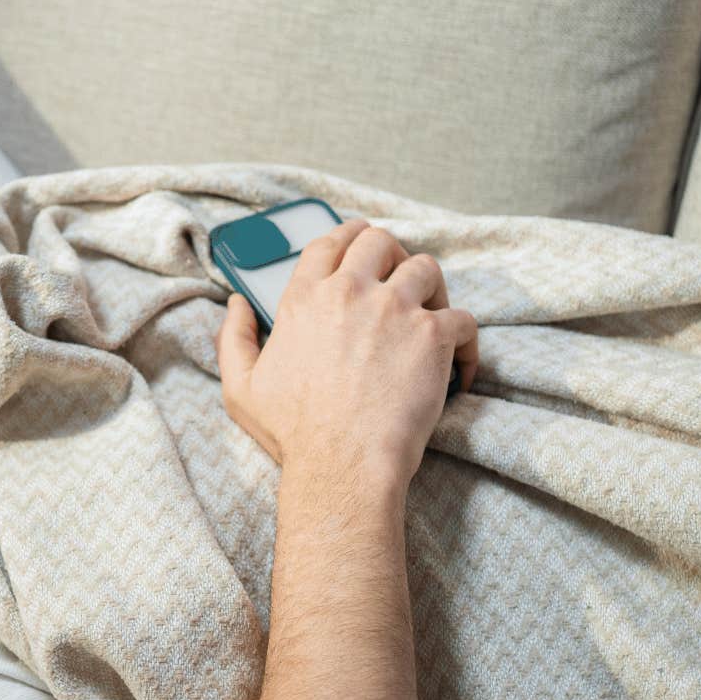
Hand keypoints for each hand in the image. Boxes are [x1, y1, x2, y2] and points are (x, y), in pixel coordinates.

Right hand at [215, 217, 477, 486]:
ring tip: (432, 315)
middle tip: (400, 279)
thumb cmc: (293, 433)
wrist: (341, 464)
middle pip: (380, 241)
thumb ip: (234, 338)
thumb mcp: (240, 386)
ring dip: (432, 288)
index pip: (330, 242)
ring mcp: (395, 310)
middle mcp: (350, 292)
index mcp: (304, 298)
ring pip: (427, 268)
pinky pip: (464, 319)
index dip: (348, 235)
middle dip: (393, 253)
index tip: (360, 242)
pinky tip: (460, 365)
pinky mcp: (433, 336)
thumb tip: (235, 304)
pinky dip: (466, 340)